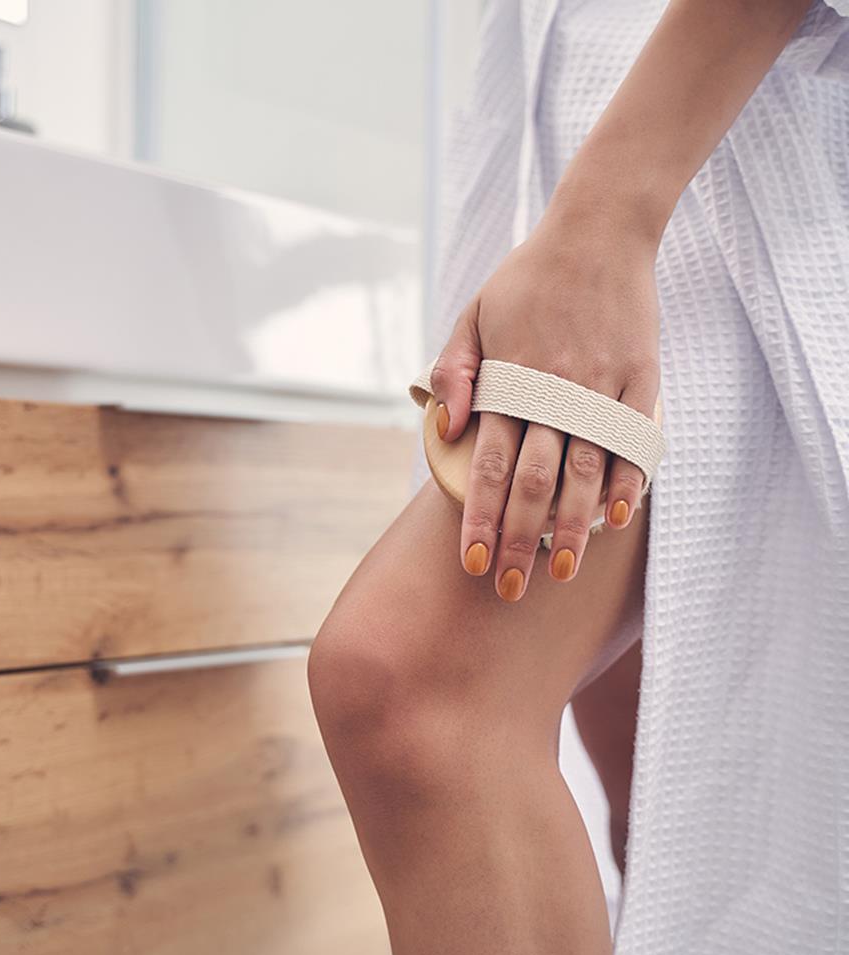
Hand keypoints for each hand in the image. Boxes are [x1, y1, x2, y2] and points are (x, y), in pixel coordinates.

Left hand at [429, 205, 660, 600]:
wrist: (597, 233)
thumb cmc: (525, 279)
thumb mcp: (472, 314)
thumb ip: (455, 371)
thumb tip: (447, 428)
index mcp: (508, 381)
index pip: (486, 466)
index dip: (479, 518)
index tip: (473, 562)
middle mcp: (552, 392)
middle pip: (531, 482)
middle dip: (518, 540)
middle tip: (509, 588)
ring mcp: (599, 388)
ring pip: (583, 472)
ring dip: (570, 528)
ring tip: (559, 573)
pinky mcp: (640, 380)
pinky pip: (633, 441)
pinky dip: (625, 482)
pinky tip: (614, 520)